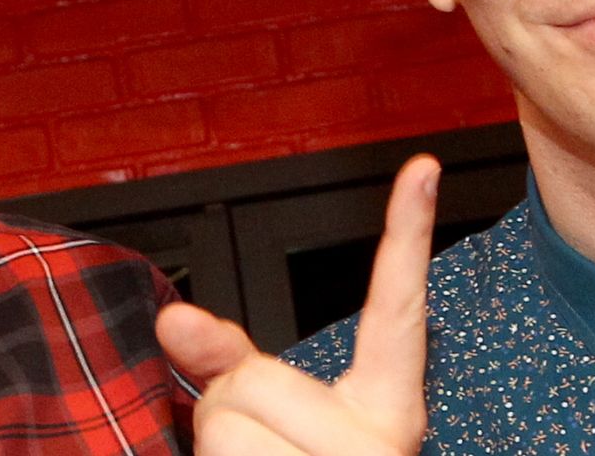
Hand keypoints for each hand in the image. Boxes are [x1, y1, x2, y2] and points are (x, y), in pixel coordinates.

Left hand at [156, 155, 439, 453]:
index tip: (422, 167)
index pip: (397, 308)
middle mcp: (377, 439)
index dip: (408, 234)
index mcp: (384, 412)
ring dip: (218, 449)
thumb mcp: (277, 421)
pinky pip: (218, 449)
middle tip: (266, 451)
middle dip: (230, 411)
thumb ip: (231, 363)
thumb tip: (172, 317)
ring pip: (222, 417)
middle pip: (250, 376)